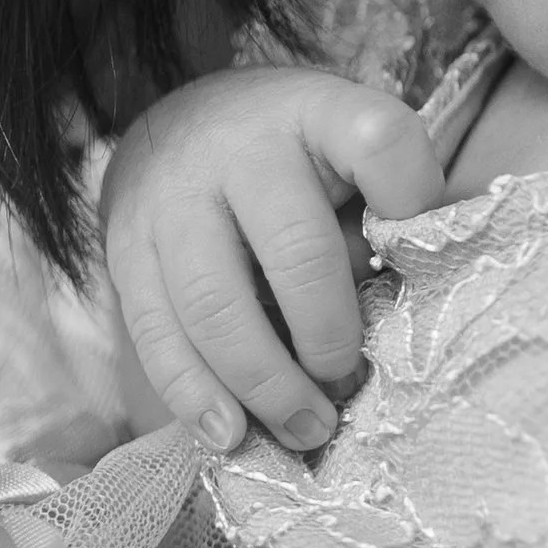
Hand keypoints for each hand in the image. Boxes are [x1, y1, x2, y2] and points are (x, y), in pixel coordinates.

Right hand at [101, 66, 442, 454]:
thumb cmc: (293, 158)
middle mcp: (242, 148)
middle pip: (295, 251)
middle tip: (349, 389)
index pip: (379, 141)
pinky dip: (194, 395)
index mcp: (318, 113)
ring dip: (265, 385)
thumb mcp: (348, 150)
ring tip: (306, 430)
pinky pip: (156, 332)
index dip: (412, 202)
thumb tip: (422, 307)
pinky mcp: (126, 248)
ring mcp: (174, 198)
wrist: (177, 127)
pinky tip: (229, 434)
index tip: (421, 259)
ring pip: (214, 304)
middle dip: (329, 338)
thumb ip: (387, 212)